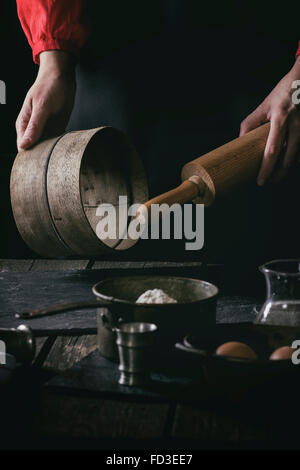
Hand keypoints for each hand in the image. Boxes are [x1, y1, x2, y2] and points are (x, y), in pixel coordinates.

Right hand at [16, 51, 75, 150]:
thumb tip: (24, 145)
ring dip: (53, 151)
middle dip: (43, 157)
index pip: (23, 148)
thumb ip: (34, 127)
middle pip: (35, 150)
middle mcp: (34, 129)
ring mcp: (46, 130)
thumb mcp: (42, 107)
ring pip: (47, 147)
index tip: (39, 165)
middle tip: (53, 160)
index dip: (30, 157)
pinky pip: (58, 142)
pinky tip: (66, 146)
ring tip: (60, 153)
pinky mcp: (57, 129)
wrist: (62, 76)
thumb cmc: (48, 86)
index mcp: (24, 124)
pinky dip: (61, 145)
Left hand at [240, 56, 299, 185]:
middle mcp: (295, 124)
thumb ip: (251, 122)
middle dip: (278, 175)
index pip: (271, 150)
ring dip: (288, 169)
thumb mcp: (264, 104)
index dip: (266, 168)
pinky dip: (297, 158)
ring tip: (278, 176)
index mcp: (280, 118)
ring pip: (298, 156)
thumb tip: (240, 140)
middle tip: (270, 182)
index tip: (260, 180)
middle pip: (287, 158)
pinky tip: (291, 163)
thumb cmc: (284, 91)